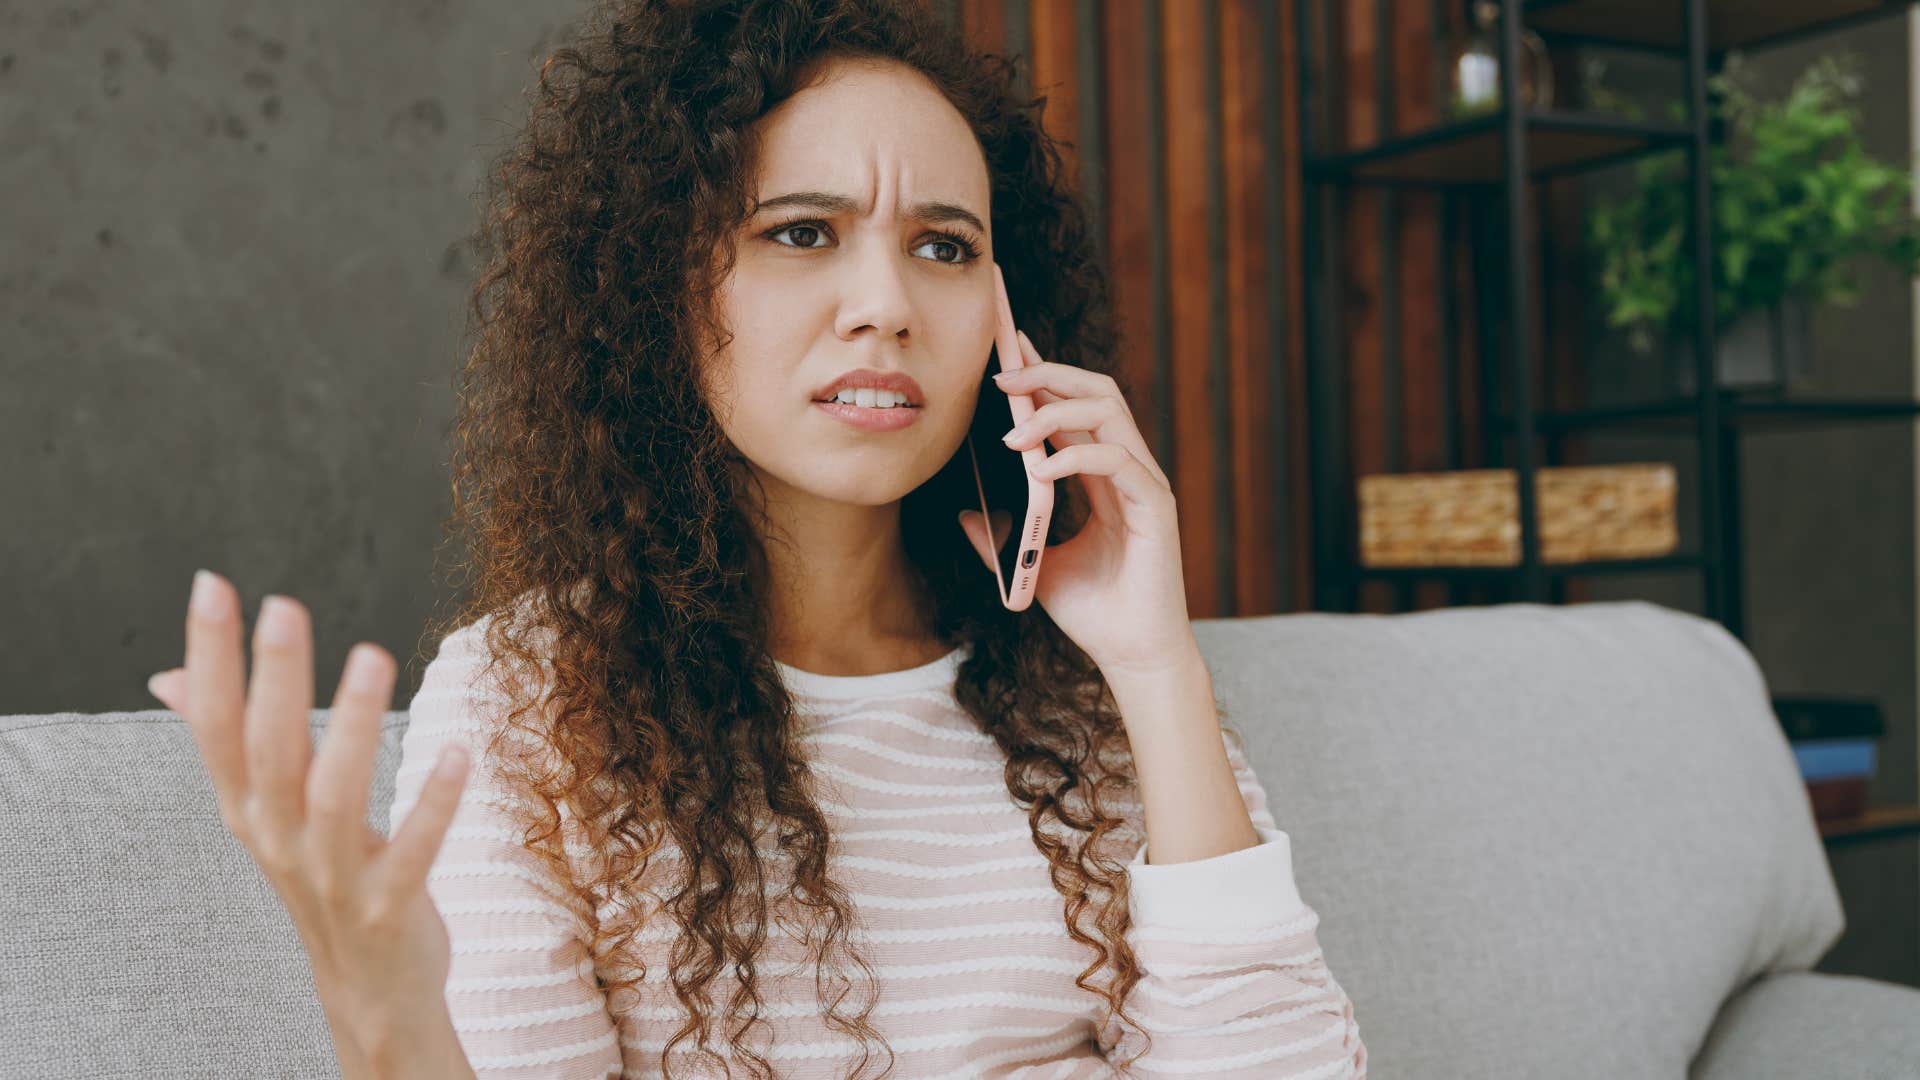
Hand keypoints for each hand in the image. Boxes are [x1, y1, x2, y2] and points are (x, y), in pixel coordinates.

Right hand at [145, 571, 470, 1048]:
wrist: (368, 986)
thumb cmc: (321, 877)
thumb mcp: (264, 813)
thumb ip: (225, 743)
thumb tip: (166, 676)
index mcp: (247, 808)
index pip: (215, 724)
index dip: (210, 658)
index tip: (212, 585)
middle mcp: (278, 838)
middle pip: (269, 750)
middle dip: (275, 678)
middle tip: (283, 605)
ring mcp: (332, 875)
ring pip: (333, 797)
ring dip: (356, 727)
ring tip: (374, 656)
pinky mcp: (389, 905)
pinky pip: (413, 851)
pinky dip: (433, 803)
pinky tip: (461, 752)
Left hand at [958, 330, 1202, 682]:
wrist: (1130, 657)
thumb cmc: (1092, 614)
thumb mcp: (1032, 566)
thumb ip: (1001, 538)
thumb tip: (964, 513)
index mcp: (1102, 476)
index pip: (1076, 405)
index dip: (1044, 372)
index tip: (1007, 347)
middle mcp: (1128, 469)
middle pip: (1096, 391)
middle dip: (1047, 373)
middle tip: (1000, 374)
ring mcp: (1145, 484)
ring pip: (1108, 412)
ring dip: (1054, 410)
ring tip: (1011, 429)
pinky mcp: (1156, 507)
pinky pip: (1117, 460)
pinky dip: (1075, 456)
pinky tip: (1040, 470)